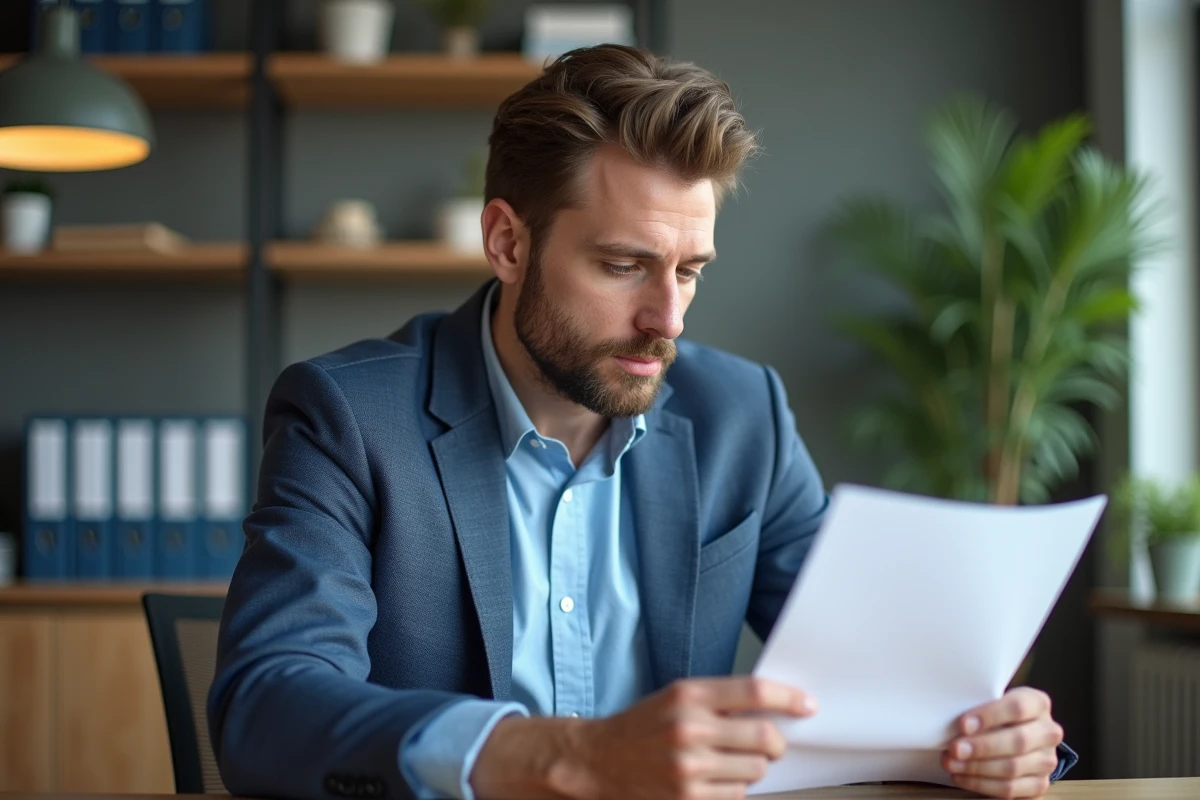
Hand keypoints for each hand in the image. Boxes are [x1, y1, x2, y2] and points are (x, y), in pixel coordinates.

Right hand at [470, 676, 816, 799]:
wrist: (596, 762)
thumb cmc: (639, 728)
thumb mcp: (675, 698)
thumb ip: (719, 700)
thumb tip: (771, 709)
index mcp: (688, 695)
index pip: (755, 692)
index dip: (789, 698)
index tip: (806, 705)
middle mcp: (690, 729)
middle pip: (765, 736)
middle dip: (777, 742)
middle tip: (773, 743)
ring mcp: (690, 767)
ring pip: (755, 770)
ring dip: (751, 767)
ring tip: (725, 762)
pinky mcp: (689, 798)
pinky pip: (737, 795)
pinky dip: (733, 789)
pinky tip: (711, 780)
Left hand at [942, 687, 1063, 798]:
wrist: (1011, 732)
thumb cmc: (993, 714)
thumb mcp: (990, 701)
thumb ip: (977, 706)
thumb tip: (950, 721)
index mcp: (1038, 703)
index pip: (1018, 707)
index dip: (990, 716)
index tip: (963, 725)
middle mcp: (1049, 732)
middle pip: (1018, 741)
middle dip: (982, 747)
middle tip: (954, 749)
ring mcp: (1047, 760)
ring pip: (1013, 768)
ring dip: (977, 768)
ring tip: (951, 763)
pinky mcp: (1039, 784)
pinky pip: (1010, 789)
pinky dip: (981, 784)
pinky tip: (961, 776)